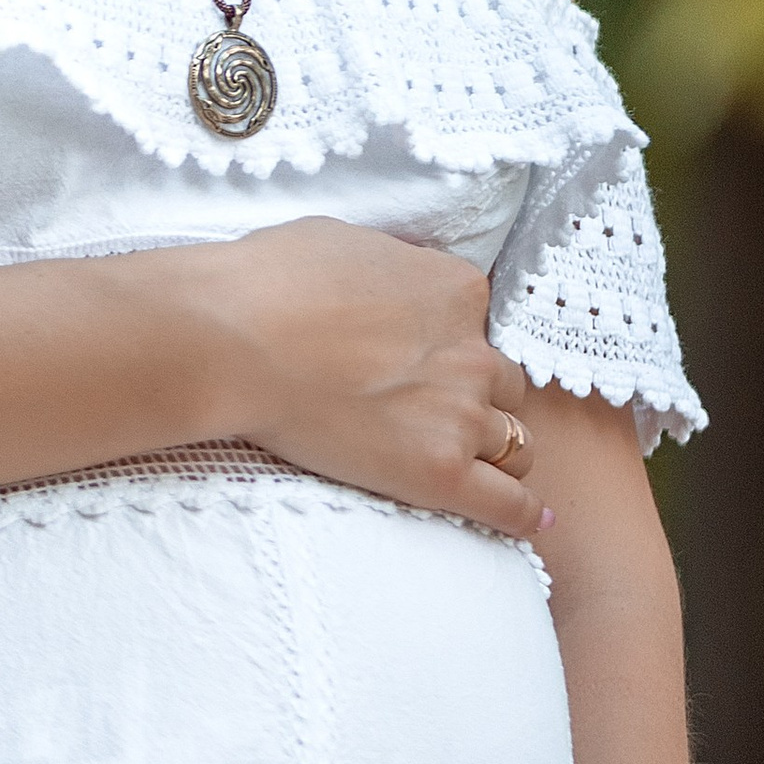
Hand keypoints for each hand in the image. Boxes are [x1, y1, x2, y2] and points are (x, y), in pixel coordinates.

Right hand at [197, 220, 547, 542]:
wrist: (233, 340)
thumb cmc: (270, 283)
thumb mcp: (344, 242)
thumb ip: (388, 269)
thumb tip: (383, 286)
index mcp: (455, 290)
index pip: (478, 324)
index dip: (448, 343)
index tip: (419, 358)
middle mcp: (472, 351)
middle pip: (504, 384)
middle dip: (477, 396)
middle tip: (433, 410)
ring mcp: (460, 414)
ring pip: (515, 441)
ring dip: (498, 450)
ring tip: (478, 466)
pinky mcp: (440, 471)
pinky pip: (507, 503)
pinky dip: (521, 514)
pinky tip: (530, 521)